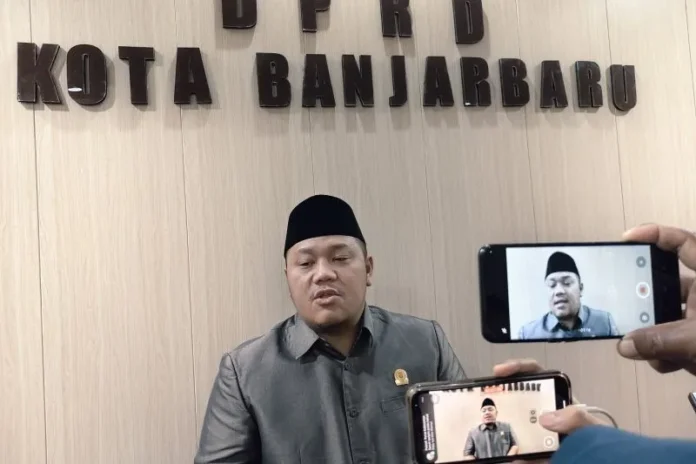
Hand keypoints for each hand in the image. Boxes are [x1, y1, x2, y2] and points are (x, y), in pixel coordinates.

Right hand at [493, 359, 608, 462]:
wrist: (604, 460)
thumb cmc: (602, 444)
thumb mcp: (593, 429)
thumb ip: (577, 419)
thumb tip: (546, 417)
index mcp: (557, 400)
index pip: (535, 374)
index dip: (516, 368)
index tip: (499, 371)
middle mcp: (543, 414)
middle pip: (516, 397)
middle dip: (498, 396)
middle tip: (483, 398)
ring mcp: (536, 435)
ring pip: (511, 425)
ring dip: (499, 427)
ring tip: (483, 426)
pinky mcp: (534, 455)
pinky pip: (516, 454)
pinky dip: (509, 457)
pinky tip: (504, 458)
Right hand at [617, 224, 695, 375]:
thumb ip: (659, 342)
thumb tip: (625, 345)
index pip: (684, 243)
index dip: (655, 235)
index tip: (627, 239)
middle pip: (671, 286)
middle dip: (648, 302)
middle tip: (628, 307)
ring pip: (673, 317)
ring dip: (657, 334)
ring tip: (643, 347)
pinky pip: (682, 339)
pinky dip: (670, 351)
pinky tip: (663, 364)